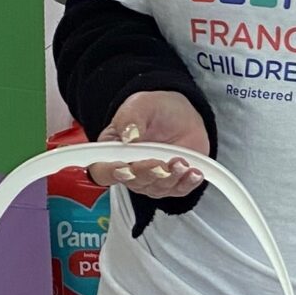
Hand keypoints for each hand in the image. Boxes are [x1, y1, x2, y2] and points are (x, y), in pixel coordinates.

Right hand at [89, 91, 208, 198]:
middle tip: (159, 162)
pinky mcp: (173, 183)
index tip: (124, 166)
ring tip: (181, 161)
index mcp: (112, 151)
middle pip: (133, 182)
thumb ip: (131, 118)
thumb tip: (129, 136)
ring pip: (157, 188)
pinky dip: (187, 183)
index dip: (110, 172)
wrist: (181, 115)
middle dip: (147, 173)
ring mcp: (152, 179)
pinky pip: (179, 190)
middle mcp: (130, 169)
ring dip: (170, 177)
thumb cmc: (154, 111)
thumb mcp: (140, 105)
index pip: (102, 171)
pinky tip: (193, 172)